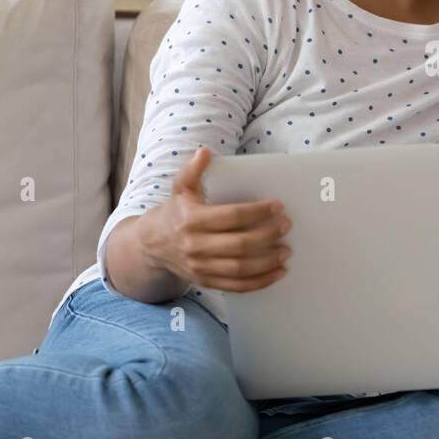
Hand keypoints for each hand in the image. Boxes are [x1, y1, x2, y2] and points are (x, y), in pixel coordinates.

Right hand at [137, 147, 292, 291]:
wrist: (151, 245)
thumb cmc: (174, 212)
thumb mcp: (180, 189)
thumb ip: (193, 170)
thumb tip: (205, 152)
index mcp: (192, 220)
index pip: (231, 216)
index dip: (256, 211)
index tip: (277, 206)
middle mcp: (195, 245)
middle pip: (239, 244)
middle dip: (267, 235)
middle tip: (286, 226)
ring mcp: (200, 266)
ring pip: (240, 268)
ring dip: (267, 262)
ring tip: (286, 251)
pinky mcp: (206, 281)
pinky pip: (237, 286)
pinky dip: (259, 282)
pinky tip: (277, 273)